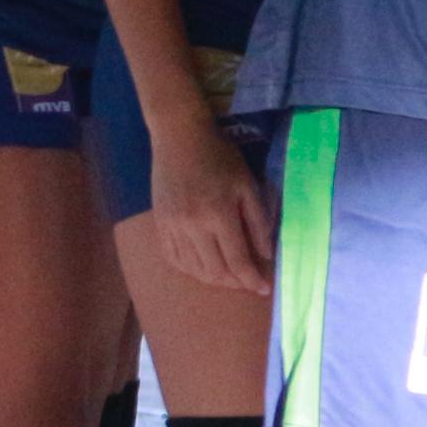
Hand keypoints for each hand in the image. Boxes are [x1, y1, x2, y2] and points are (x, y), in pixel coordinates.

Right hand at [150, 118, 274, 297]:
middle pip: (215, 271)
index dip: (252, 279)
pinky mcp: (159, 225)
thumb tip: (266, 254)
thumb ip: (258, 220)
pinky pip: (174, 259)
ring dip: (213, 279)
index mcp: (219, 214)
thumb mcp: (247, 183)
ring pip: (193, 269)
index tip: (264, 289)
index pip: (238, 260)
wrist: (179, 138)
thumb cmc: (220, 156)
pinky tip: (203, 268)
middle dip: (234, 282)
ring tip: (229, 277)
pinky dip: (191, 269)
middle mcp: (193, 226)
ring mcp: (172, 227)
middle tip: (248, 281)